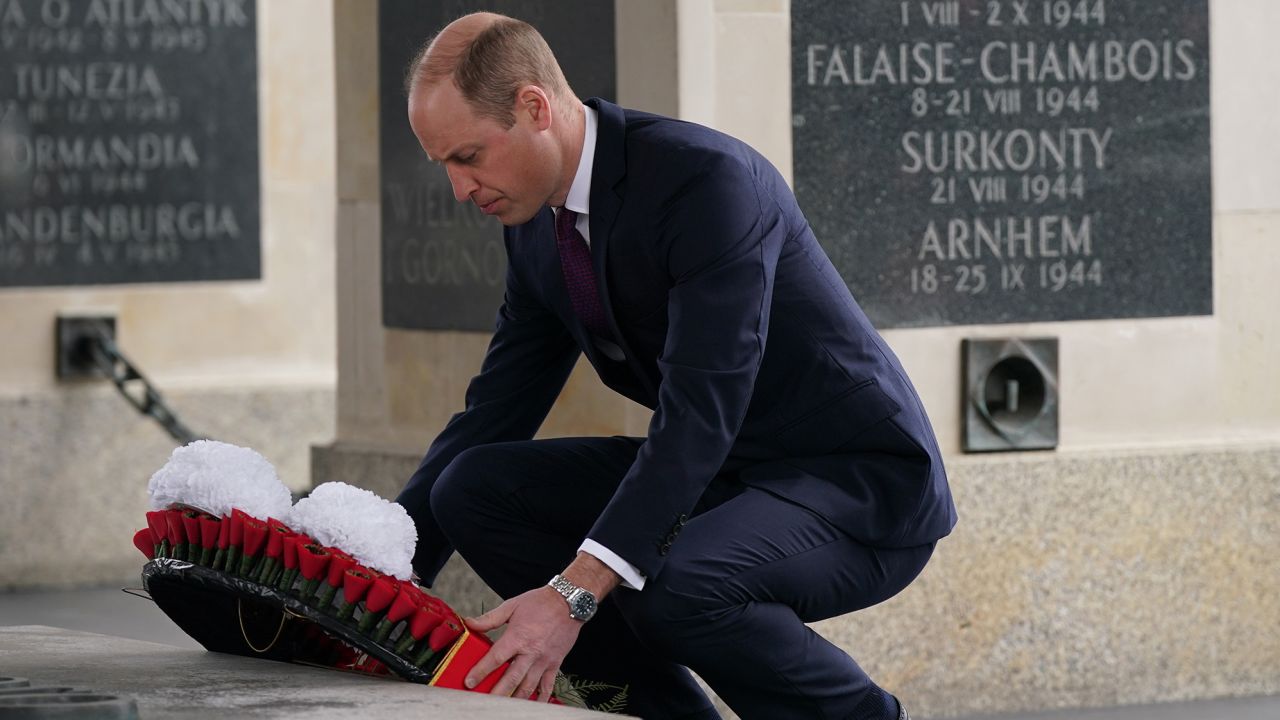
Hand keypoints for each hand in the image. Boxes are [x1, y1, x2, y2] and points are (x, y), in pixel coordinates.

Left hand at [463, 586, 582, 699]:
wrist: (569, 602)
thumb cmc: (541, 603)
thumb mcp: (512, 606)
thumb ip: (490, 619)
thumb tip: (470, 623)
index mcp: (517, 637)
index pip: (496, 658)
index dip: (481, 671)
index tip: (470, 682)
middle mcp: (531, 651)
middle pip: (511, 678)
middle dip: (496, 693)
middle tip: (484, 702)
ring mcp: (544, 660)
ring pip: (528, 686)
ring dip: (515, 699)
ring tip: (504, 707)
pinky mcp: (555, 663)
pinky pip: (548, 685)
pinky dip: (540, 698)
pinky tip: (533, 705)